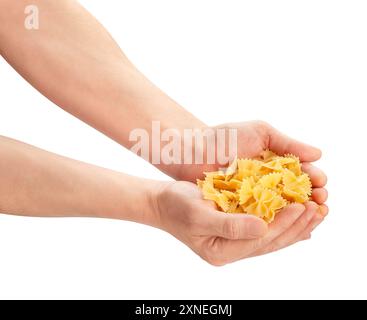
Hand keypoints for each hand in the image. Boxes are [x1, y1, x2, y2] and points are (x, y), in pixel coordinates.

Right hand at [154, 180, 326, 265]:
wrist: (163, 203)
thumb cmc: (176, 206)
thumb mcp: (198, 214)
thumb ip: (230, 225)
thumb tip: (263, 228)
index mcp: (222, 251)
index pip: (260, 240)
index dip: (283, 223)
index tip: (302, 206)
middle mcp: (231, 251)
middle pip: (270, 242)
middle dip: (296, 226)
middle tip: (319, 209)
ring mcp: (234, 242)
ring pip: (271, 238)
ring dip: (294, 226)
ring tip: (316, 213)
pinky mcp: (235, 231)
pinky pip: (264, 231)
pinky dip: (282, 224)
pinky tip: (298, 221)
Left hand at [174, 121, 327, 211]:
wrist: (194, 151)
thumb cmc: (226, 137)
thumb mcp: (260, 132)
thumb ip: (288, 143)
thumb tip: (319, 154)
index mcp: (276, 161)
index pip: (302, 172)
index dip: (314, 178)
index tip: (321, 183)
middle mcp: (269, 180)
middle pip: (297, 192)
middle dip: (311, 197)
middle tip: (319, 202)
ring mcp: (256, 195)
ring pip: (283, 207)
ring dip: (297, 212)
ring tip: (308, 214)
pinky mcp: (242, 208)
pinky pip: (262, 216)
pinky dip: (276, 220)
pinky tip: (286, 224)